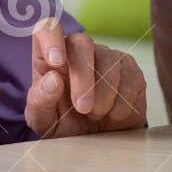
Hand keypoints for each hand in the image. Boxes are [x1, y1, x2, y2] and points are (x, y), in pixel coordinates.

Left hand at [26, 19, 147, 135]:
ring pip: (109, 62)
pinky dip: (120, 103)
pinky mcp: (130, 69)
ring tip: (95, 115)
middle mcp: (79, 50)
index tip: (55, 62)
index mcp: (50, 58)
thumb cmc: (66, 124)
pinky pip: (130, 78)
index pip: (48, 29)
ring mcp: (107, 57)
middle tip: (82, 108)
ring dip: (103, 96)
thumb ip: (40, 100)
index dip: (51, 38)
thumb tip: (52, 78)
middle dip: (83, 78)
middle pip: (82, 42)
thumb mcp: (44, 120)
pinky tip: (112, 113)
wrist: (97, 142)